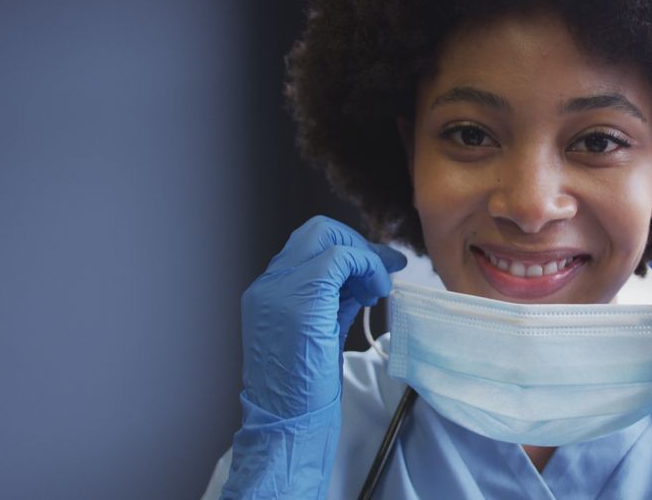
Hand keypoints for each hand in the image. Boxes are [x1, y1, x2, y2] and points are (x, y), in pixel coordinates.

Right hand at [240, 215, 406, 418]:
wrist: (286, 421)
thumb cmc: (304, 387)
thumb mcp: (320, 330)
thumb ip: (338, 297)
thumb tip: (368, 274)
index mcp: (269, 291)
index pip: (309, 246)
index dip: (349, 250)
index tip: (377, 269)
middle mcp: (269, 284)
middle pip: (317, 231)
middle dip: (357, 243)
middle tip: (383, 269)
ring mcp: (280, 288)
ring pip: (328, 237)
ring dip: (364, 256)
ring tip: (379, 288)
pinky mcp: (301, 298)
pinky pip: (340, 257)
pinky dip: (367, 267)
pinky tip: (377, 292)